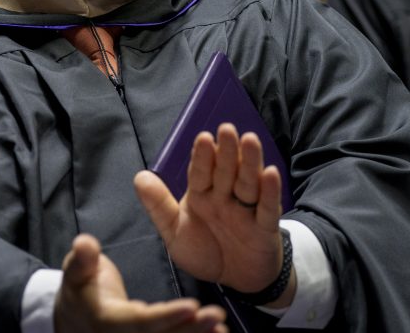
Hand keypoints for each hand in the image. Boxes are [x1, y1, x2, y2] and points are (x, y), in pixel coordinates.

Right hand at [54, 234, 227, 332]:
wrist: (74, 320)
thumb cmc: (81, 290)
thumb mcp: (76, 270)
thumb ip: (83, 259)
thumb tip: (84, 242)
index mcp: (108, 321)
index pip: (140, 322)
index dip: (166, 317)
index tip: (192, 306)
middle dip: (190, 329)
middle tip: (217, 316)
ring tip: (222, 328)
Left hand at [134, 124, 290, 304]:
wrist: (236, 280)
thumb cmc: (205, 251)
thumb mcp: (175, 233)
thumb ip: (159, 206)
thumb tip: (139, 177)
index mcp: (201, 195)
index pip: (200, 172)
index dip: (202, 156)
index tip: (203, 138)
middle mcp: (224, 197)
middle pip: (225, 171)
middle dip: (226, 151)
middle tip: (227, 128)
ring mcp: (246, 210)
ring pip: (248, 183)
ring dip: (249, 162)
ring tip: (250, 139)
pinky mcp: (265, 226)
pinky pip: (267, 208)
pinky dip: (270, 191)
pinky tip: (270, 173)